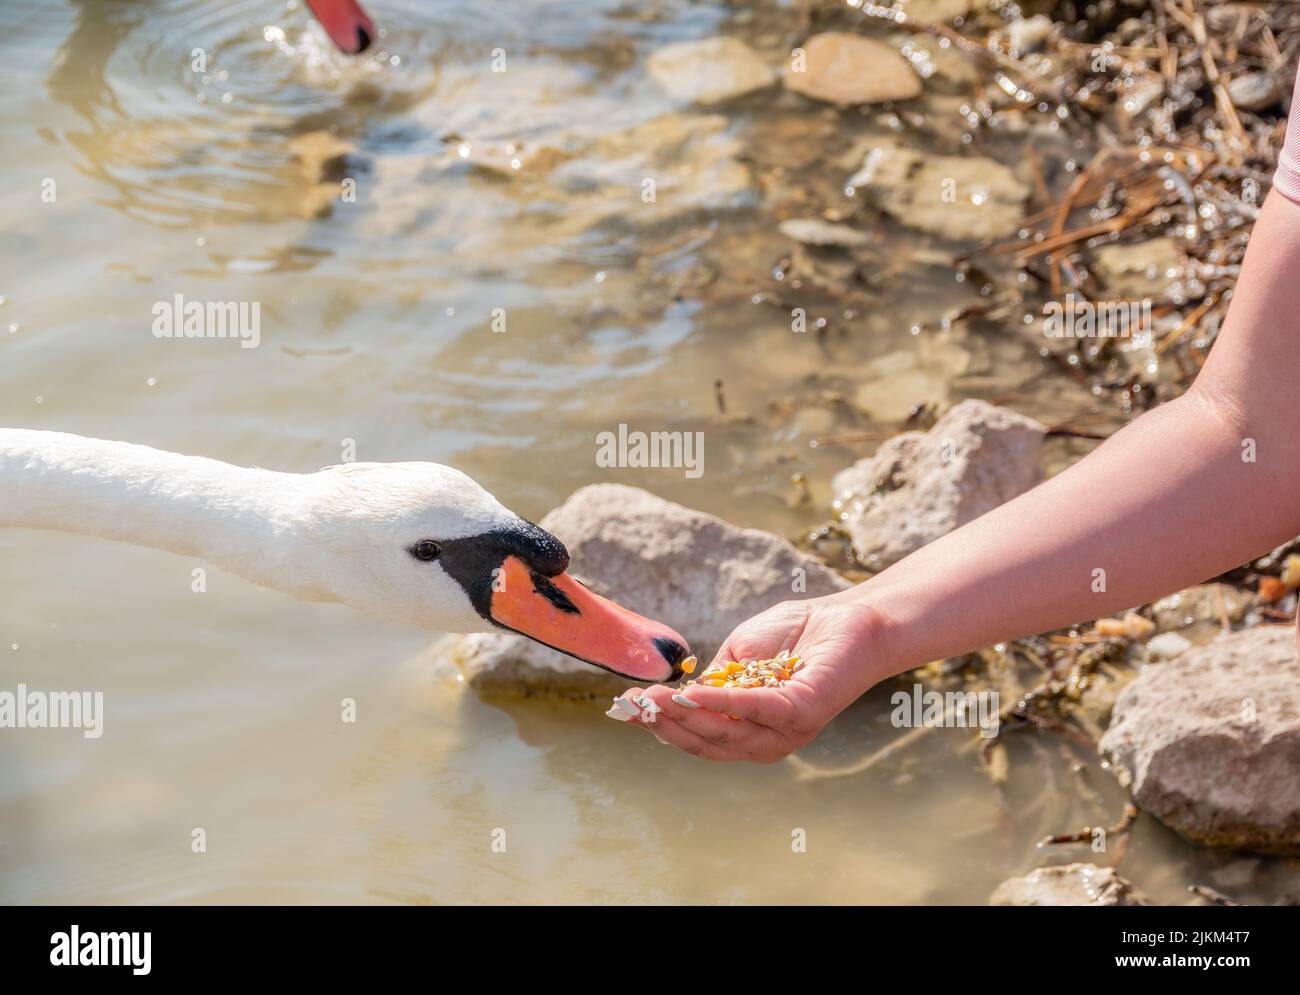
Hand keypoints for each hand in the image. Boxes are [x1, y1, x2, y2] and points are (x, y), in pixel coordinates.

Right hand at [612, 595, 890, 762]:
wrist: (847, 617)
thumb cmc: (795, 636)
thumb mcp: (740, 658)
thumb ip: (713, 680)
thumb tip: (679, 696)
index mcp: (749, 729)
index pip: (698, 737)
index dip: (661, 724)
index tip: (625, 707)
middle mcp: (767, 739)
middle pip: (706, 743)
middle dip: (666, 724)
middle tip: (633, 706)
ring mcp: (786, 729)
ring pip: (726, 734)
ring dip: (687, 717)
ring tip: (655, 700)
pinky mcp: (803, 710)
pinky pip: (756, 709)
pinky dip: (723, 703)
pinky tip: (696, 693)